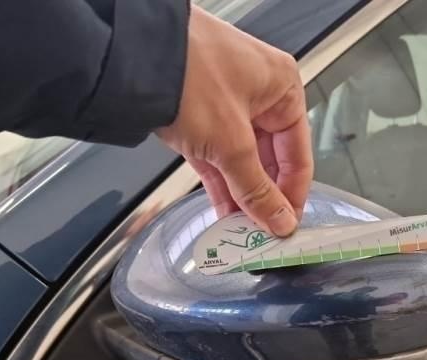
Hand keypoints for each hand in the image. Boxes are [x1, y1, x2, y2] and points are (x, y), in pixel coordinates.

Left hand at [157, 6, 311, 236]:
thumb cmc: (188, 78)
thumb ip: (257, 188)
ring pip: (242, 160)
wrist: (128, 59)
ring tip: (240, 229)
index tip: (285, 226)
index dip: (292, 194)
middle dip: (263, 198)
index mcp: (282, 88)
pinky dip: (220, 183)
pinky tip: (223, 212)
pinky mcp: (199, 116)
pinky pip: (217, 157)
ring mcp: (227, 104)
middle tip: (261, 233)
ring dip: (241, 195)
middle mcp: (259, 93)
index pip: (298, 154)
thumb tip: (280, 220)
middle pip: (271, 159)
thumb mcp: (231, 143)